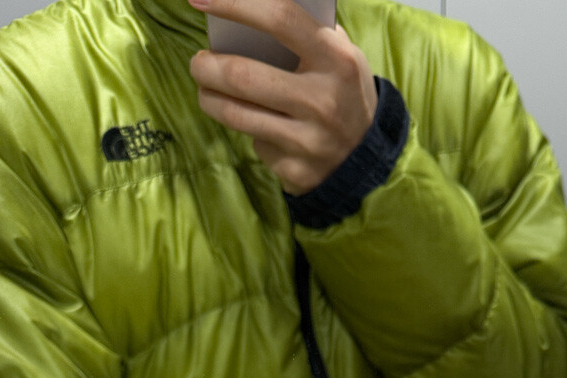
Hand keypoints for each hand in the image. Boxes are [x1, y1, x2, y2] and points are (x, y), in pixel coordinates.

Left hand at [188, 0, 377, 193]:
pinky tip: (256, 125)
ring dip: (208, 97)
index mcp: (337, 60)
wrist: (367, 160)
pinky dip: (250, 131)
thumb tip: (248, 12)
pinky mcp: (295, 170)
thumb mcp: (343, 57)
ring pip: (236, 114)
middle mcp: (322, 101)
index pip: (280, 19)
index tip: (201, 0)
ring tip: (205, 88)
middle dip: (206, 66)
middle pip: (243, 75)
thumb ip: (308, 32)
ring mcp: (308, 141)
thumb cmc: (344, 94)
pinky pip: (257, 143)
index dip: (235, 4)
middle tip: (198, 62)